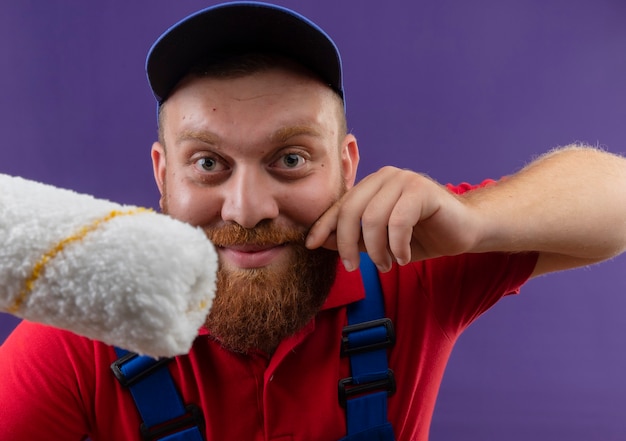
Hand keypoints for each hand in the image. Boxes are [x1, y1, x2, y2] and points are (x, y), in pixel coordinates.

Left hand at [305, 166, 478, 271]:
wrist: (464, 230)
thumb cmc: (422, 235)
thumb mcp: (380, 241)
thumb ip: (355, 237)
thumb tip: (321, 241)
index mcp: (372, 185)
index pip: (340, 205)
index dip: (323, 225)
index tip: (311, 245)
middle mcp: (385, 177)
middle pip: (351, 211)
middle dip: (347, 244)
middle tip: (353, 268)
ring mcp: (404, 180)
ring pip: (373, 219)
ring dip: (377, 250)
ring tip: (386, 265)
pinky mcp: (422, 190)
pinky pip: (398, 222)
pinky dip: (397, 246)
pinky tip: (403, 258)